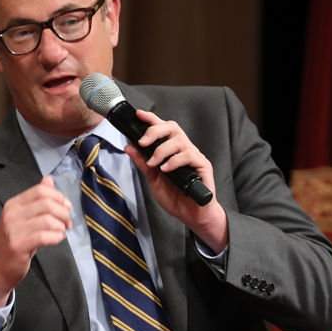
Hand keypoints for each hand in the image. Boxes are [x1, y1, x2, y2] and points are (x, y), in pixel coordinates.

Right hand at [0, 176, 71, 306]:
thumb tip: (48, 179)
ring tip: (62, 232)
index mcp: (13, 204)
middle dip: (63, 212)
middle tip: (67, 223)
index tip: (66, 207)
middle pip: (46, 203)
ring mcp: (13, 230)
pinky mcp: (18, 245)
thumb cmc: (14, 242)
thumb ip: (36, 199)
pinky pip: (44, 236)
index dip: (58, 197)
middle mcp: (11, 214)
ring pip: (47, 219)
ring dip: (61, 226)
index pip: (40, 191)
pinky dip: (56, 237)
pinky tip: (57, 239)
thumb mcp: (23, 217)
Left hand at [127, 109, 228, 251]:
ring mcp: (194, 156)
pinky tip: (165, 169)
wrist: (191, 215)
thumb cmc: (176, 197)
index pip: (163, 129)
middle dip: (155, 131)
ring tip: (154, 164)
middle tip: (143, 142)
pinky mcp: (203, 165)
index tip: (139, 115)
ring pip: (179, 140)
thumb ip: (143, 163)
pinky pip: (189, 155)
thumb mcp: (153, 179)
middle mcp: (184, 149)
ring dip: (162, 150)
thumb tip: (129, 146)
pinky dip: (174, 161)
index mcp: (171, 150)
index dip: (152, 119)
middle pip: (172, 127)